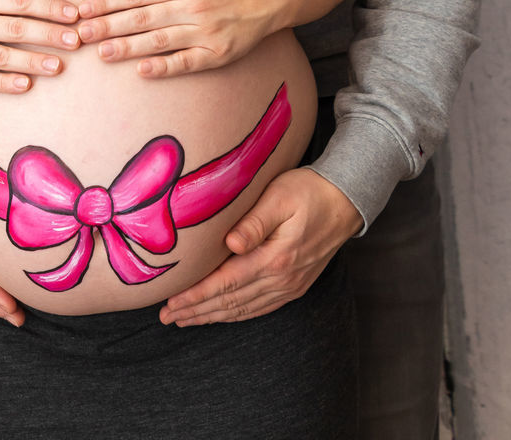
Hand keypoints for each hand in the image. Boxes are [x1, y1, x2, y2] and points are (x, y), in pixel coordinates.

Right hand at [0, 0, 80, 90]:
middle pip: (15, 29)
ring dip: (31, 62)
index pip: (19, 1)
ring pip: (0, 56)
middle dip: (48, 34)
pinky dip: (3, 83)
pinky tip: (26, 85)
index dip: (48, 7)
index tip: (73, 14)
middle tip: (77, 40)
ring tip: (59, 65)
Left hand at [76, 0, 279, 76]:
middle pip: (142, 18)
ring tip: (102, 53)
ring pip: (160, 41)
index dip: (108, 2)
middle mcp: (191, 6)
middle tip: (81, 35)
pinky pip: (187, 62)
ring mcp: (205, 31)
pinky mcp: (218, 53)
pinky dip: (165, 67)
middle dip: (109, 26)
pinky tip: (143, 70)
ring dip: (129, 48)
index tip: (83, 10)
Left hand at [158, 168, 362, 324]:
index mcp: (275, 258)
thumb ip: (254, 221)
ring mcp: (289, 286)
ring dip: (212, 316)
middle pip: (231, 301)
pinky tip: (221, 315)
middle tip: (166, 317)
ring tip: (185, 320)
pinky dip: (236, 315)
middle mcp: (282, 279)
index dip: (197, 295)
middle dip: (196, 311)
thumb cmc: (308, 191)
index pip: (226, 283)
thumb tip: (231, 243)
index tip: (172, 302)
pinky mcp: (294, 286)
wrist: (344, 201)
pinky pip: (259, 308)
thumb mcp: (280, 196)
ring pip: (243, 309)